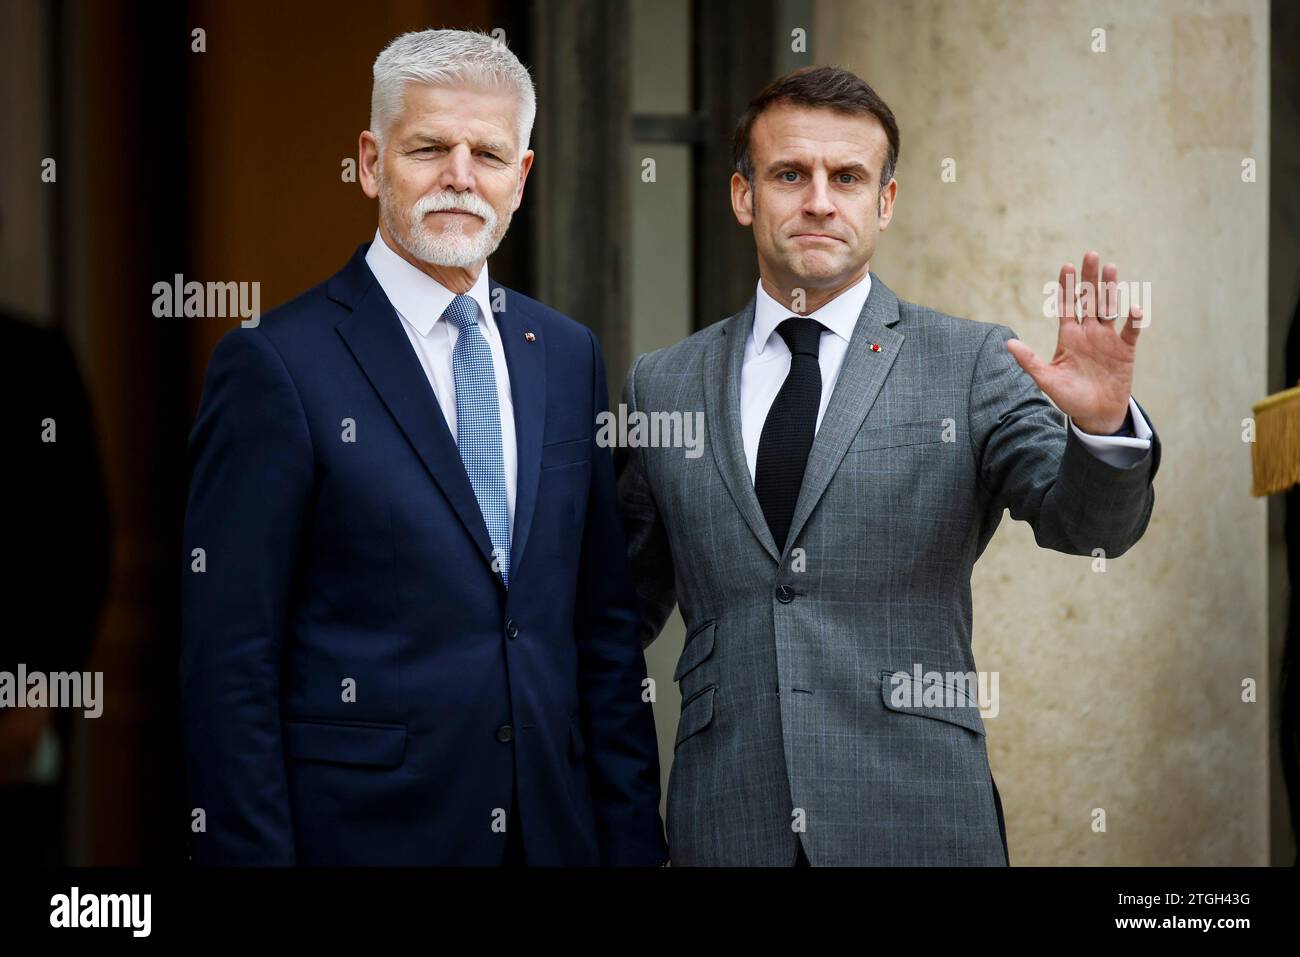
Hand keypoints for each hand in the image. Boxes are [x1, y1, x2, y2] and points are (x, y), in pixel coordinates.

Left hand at [1005, 251, 1143, 434]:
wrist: (1095, 415)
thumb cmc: (1069, 397)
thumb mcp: (1046, 379)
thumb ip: (1029, 361)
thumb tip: (1008, 343)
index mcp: (1069, 336)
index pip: (1067, 306)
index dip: (1067, 287)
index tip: (1067, 266)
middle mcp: (1088, 332)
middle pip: (1089, 299)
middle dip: (1089, 278)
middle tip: (1090, 254)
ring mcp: (1108, 339)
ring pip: (1110, 307)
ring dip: (1110, 288)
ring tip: (1110, 267)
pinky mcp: (1125, 349)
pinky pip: (1131, 330)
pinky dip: (1133, 320)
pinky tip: (1132, 309)